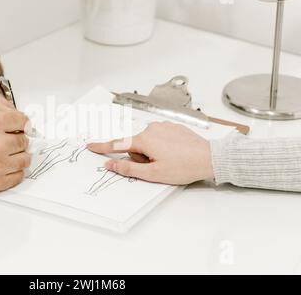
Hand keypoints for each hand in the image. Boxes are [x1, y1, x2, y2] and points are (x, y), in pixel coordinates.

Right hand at [0, 101, 30, 194]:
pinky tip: (7, 167)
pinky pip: (18, 176)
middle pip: (24, 141)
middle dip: (19, 140)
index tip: (21, 127)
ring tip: (10, 155)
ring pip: (25, 160)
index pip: (22, 121)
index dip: (22, 123)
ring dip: (20, 156)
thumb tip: (14, 113)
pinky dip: (15, 171)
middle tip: (11, 142)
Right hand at [87, 122, 212, 184]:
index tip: (91, 146)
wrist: (210, 158)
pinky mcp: (173, 126)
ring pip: (147, 141)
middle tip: (156, 166)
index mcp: (144, 139)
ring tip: (168, 160)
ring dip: (151, 151)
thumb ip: (128, 168)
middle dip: (140, 157)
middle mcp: (152, 128)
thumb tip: (110, 165)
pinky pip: (159, 136)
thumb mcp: (153, 173)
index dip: (103, 147)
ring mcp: (163, 126)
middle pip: (135, 145)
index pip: (117, 145)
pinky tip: (174, 153)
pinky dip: (162, 145)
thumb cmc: (183, 167)